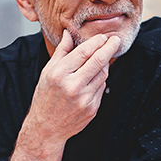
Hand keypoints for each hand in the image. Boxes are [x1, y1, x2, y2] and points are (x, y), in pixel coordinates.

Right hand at [25, 30, 120, 145]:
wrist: (46, 128)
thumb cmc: (45, 97)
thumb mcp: (47, 72)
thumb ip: (61, 52)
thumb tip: (69, 32)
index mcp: (59, 74)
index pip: (84, 52)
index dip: (97, 42)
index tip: (103, 36)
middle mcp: (72, 86)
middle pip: (98, 61)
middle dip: (110, 47)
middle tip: (116, 39)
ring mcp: (84, 99)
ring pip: (103, 74)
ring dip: (106, 64)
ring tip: (105, 57)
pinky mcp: (92, 109)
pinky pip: (102, 88)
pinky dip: (101, 80)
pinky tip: (95, 76)